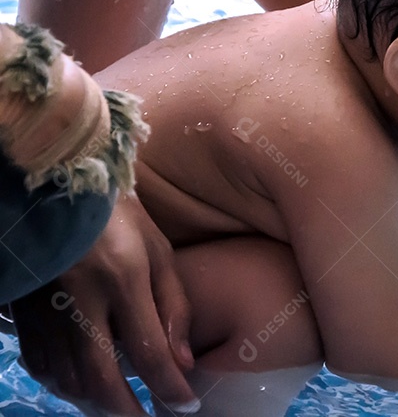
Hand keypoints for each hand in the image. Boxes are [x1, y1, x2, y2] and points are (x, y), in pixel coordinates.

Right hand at [11, 192, 199, 415]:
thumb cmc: (118, 217)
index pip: (148, 352)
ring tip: (122, 410)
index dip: (169, 388)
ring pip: (67, 380)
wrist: (54, 189)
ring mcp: (45, 312)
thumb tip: (182, 362)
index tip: (187, 406)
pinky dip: (66, 387)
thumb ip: (174, 305)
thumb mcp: (158, 250)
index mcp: (121, 280)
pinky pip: (42, 366)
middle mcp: (79, 302)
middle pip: (100, 380)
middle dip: (127, 411)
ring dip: (96, 404)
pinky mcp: (24, 315)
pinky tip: (85, 390)